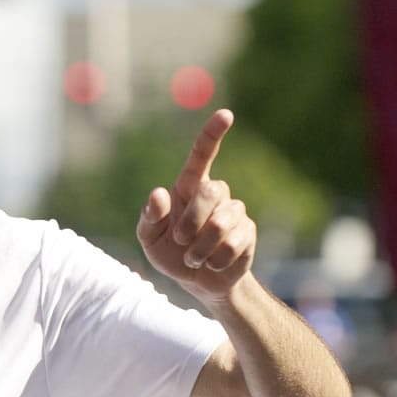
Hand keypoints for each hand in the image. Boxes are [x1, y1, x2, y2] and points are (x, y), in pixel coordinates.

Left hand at [136, 109, 254, 303]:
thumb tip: (158, 193)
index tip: (226, 114)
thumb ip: (149, 217)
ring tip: (193, 258)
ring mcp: (234, 212)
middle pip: (210, 191)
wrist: (198, 281)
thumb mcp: (150, 239)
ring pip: (220, 224)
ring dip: (200, 248)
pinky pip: (232, 245)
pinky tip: (211, 264)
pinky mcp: (247, 233)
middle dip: (192, 221)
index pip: (202, 155)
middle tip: (180, 240)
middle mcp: (215, 194)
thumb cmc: (170, 253)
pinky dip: (214, 261)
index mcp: (189, 187)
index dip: (213, 134)